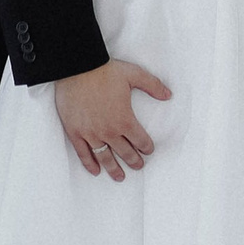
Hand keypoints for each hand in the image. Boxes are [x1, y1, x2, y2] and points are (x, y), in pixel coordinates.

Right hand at [54, 58, 171, 178]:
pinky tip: (95, 171)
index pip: (140, 140)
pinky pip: (83, 153)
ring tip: (120, 177)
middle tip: (138, 166)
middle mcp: (109, 131)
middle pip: (125, 152)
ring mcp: (91, 133)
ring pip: (105, 157)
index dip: (147, 147)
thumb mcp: (134, 74)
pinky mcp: (75, 132)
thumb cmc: (105, 70)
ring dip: (113, 169)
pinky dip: (90, 164)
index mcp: (125, 119)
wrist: (76, 67)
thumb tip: (168, 95)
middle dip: (134, 161)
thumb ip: (153, 85)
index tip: (148, 151)